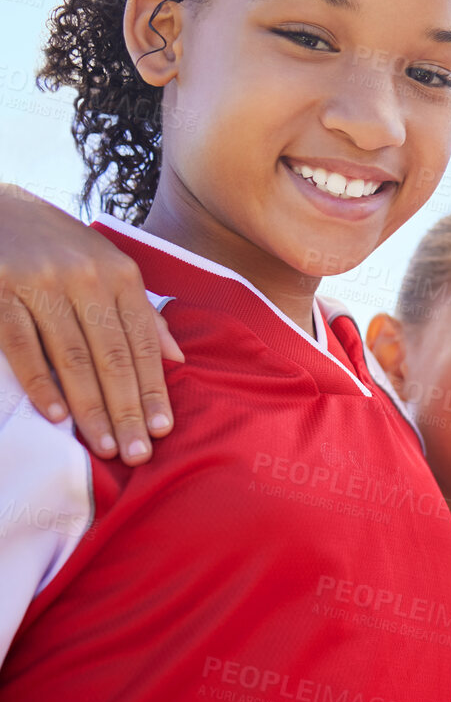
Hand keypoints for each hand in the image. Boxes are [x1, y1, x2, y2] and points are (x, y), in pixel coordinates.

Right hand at [0, 184, 182, 463]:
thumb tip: (177, 357)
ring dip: (90, 408)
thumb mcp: (107, 267)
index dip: (154, 389)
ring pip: (72, 358)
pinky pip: (23, 346)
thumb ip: (141, 312)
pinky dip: (40, 384)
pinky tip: (56, 416)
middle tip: (137, 454)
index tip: (162, 430)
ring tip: (104, 446)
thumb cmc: (58, 247)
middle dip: (127, 410)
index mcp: (121, 274)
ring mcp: (40, 284)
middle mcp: (86, 277)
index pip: (143, 344)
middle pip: (113, 357)